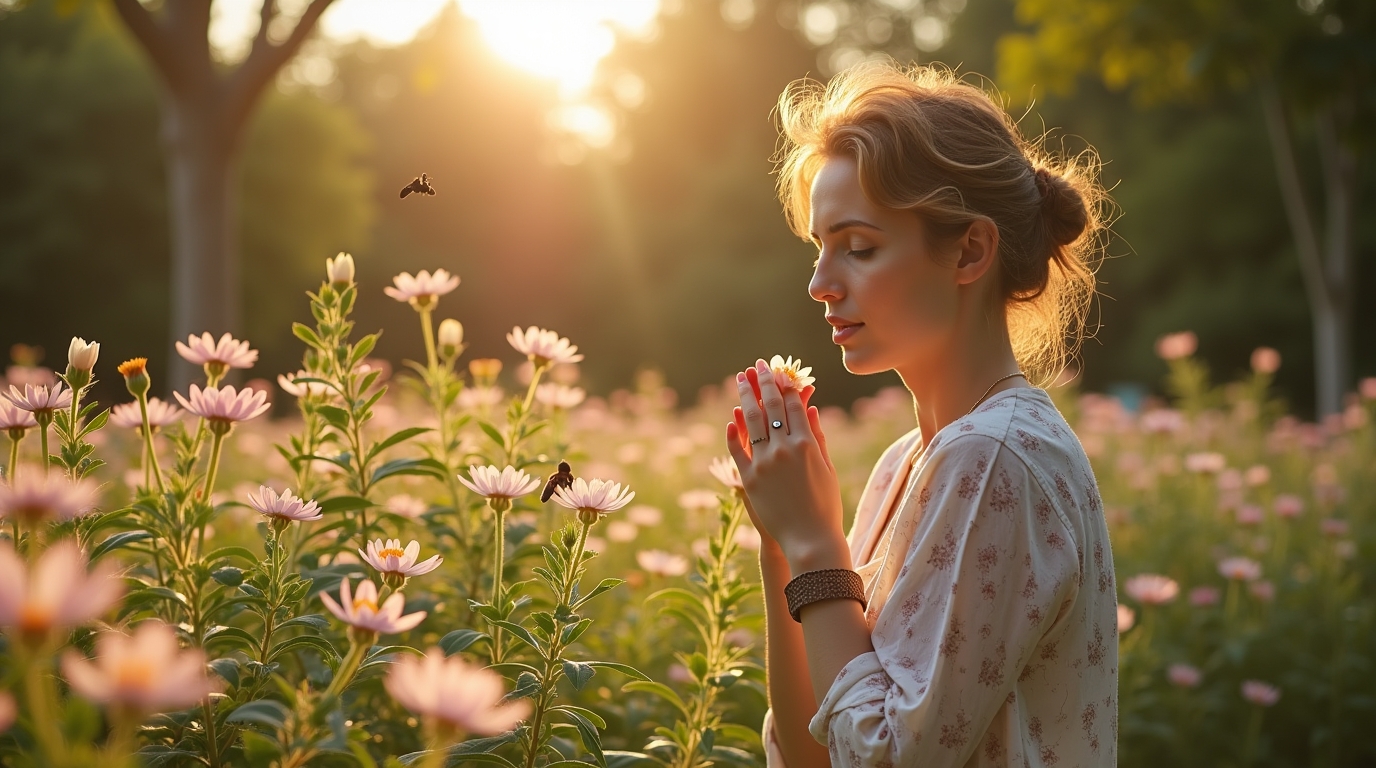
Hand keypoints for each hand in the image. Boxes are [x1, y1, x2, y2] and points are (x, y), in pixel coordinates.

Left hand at [725, 359, 848, 572]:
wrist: (810, 540)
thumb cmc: (825, 506)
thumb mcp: (827, 469)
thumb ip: (817, 437)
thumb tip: (810, 408)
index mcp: (807, 444)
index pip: (794, 405)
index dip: (786, 385)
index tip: (779, 371)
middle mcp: (784, 448)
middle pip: (771, 406)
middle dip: (764, 381)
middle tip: (758, 364)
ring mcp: (764, 463)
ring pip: (751, 421)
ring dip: (745, 396)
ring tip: (740, 379)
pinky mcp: (748, 479)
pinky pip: (737, 450)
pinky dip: (733, 432)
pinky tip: (731, 417)